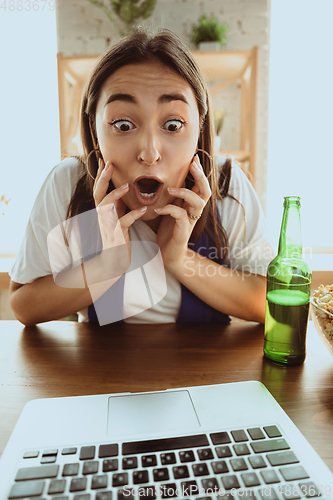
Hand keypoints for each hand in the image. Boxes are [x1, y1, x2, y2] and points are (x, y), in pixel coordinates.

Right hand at [84, 159, 146, 283]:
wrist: (114, 262)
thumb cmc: (118, 238)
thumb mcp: (118, 217)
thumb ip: (119, 204)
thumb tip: (124, 187)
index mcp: (103, 210)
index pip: (99, 188)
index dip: (100, 174)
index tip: (104, 159)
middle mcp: (102, 216)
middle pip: (98, 193)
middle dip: (102, 178)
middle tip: (109, 163)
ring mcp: (107, 226)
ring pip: (105, 207)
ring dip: (115, 195)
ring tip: (127, 186)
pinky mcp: (116, 236)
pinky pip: (122, 224)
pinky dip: (132, 216)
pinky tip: (143, 211)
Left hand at [154, 155, 210, 270]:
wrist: (166, 254)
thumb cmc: (166, 229)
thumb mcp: (167, 207)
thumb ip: (169, 194)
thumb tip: (162, 175)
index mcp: (190, 204)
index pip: (201, 184)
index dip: (199, 170)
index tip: (193, 157)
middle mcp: (194, 211)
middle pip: (206, 190)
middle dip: (200, 176)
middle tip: (192, 164)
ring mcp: (191, 222)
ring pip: (198, 203)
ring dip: (184, 193)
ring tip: (170, 189)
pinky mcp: (183, 232)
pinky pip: (181, 217)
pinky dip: (169, 210)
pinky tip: (157, 209)